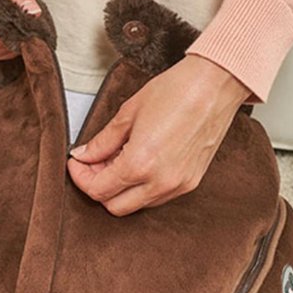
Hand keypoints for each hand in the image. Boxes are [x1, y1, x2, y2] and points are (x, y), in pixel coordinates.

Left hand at [67, 54, 251, 215]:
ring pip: (137, 205)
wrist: (215, 86)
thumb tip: (84, 155)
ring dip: (120, 189)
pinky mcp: (191, 182)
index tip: (77, 164)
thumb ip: (102, 141)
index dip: (81, 178)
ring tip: (116, 160)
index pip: (98, 190)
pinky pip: (157, 197)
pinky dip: (141, 187)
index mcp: (140, 164)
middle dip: (98, 187)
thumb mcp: (128, 113)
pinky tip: (138, 164)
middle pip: (115, 206)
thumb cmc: (176, 91)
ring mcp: (178, 186)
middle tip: (93, 164)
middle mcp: (160, 182)